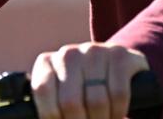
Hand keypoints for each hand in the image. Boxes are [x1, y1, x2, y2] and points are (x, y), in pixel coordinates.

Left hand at [30, 41, 149, 118]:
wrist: (115, 72)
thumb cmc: (80, 93)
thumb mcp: (59, 98)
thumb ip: (50, 109)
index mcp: (45, 63)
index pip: (43, 93)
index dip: (53, 117)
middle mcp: (67, 53)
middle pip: (70, 102)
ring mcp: (93, 51)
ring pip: (96, 101)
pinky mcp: (119, 54)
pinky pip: (118, 93)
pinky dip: (119, 110)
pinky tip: (117, 113)